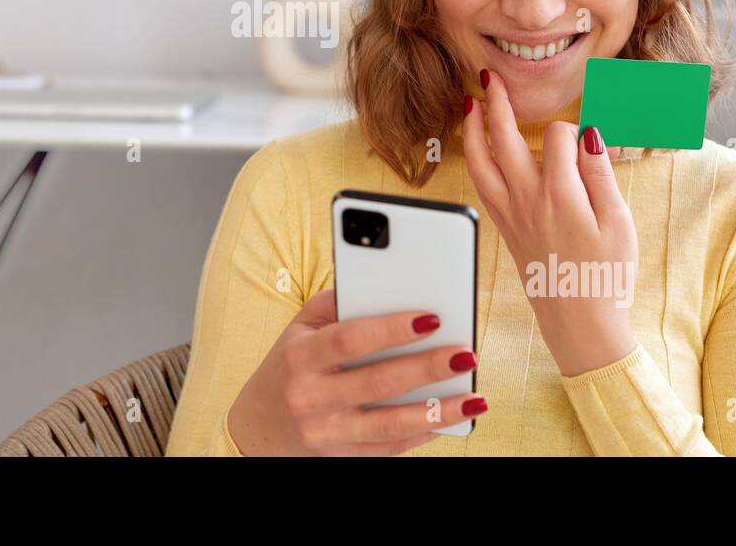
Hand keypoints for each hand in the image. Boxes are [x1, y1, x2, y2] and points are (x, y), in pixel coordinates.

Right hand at [226, 289, 487, 455]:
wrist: (260, 426)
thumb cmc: (291, 363)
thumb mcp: (300, 327)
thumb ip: (339, 302)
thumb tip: (388, 278)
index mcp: (300, 357)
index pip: (349, 340)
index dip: (391, 329)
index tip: (431, 317)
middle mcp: (310, 398)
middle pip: (377, 382)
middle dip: (426, 368)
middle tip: (466, 354)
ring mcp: (327, 433)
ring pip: (390, 424)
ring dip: (438, 411)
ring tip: (475, 398)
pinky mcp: (343, 457)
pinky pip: (391, 447)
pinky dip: (424, 432)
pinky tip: (452, 417)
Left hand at [463, 69, 639, 376]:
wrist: (580, 323)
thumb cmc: (605, 276)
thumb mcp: (618, 223)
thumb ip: (600, 174)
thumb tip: (589, 133)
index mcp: (560, 195)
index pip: (557, 137)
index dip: (572, 129)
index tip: (585, 138)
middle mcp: (528, 200)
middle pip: (505, 139)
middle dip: (498, 104)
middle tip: (491, 77)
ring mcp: (511, 214)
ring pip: (481, 162)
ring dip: (473, 129)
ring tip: (470, 103)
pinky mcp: (504, 227)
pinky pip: (480, 185)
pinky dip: (473, 160)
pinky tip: (475, 148)